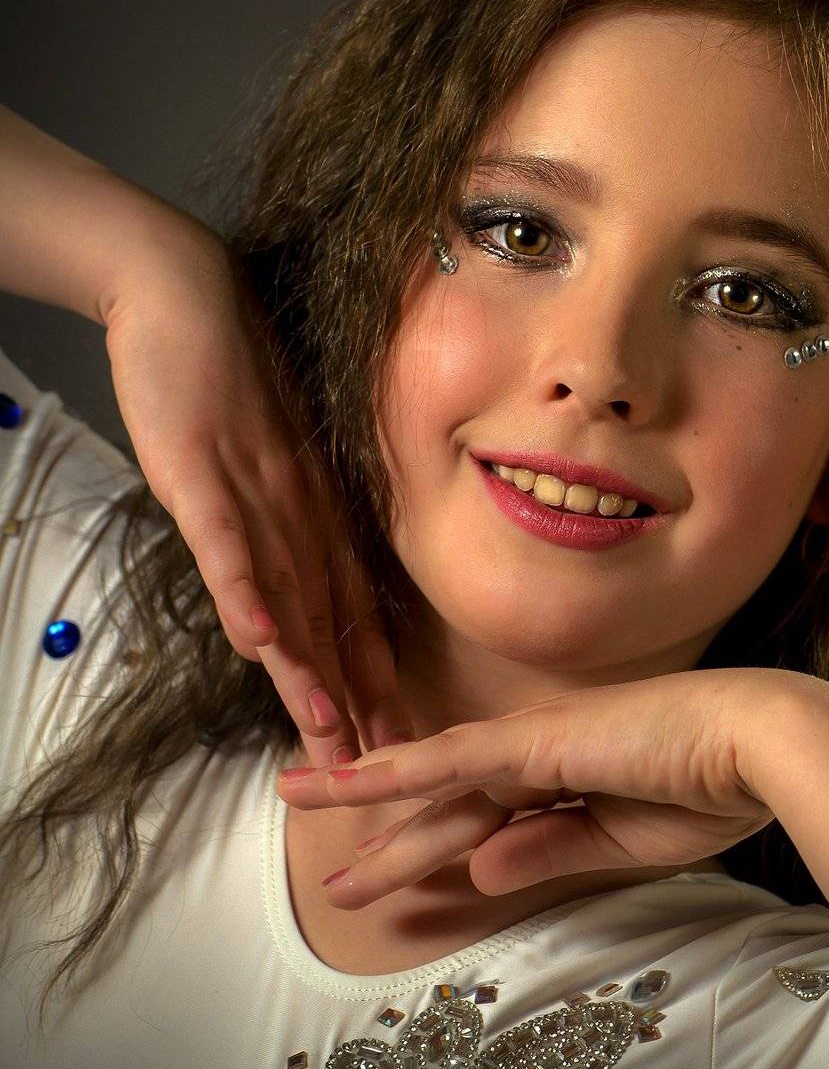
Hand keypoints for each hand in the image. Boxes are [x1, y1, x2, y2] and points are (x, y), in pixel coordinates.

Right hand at [103, 233, 408, 766]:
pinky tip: (260, 644)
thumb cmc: (230, 381)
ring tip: (333, 737)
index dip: (374, 682)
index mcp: (317, 517)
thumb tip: (292, 585)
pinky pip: (230, 543)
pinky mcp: (206, 474)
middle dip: (356, 702)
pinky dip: (245, 594)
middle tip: (382, 771)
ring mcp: (256, 497)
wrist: (191, 297)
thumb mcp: (267, 465)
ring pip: (290, 597)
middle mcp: (300, 516)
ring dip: (312, 670)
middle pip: (331, 624)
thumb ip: (281, 524)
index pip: (352, 614)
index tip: (397, 743)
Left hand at [275, 667, 796, 905]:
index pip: (486, 820)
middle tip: (337, 876)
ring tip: (298, 808)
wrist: (764, 746)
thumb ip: (549, 851)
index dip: (438, 848)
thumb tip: (478, 870)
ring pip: (432, 781)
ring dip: (365, 800)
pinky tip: (343, 783)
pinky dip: (393, 771)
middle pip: (447, 808)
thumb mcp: (622, 841)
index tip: (401, 875)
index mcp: (568, 779)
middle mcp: (540, 755)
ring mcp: (534, 741)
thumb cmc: (714, 789)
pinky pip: (449, 759)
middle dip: (390, 842)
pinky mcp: (536, 739)